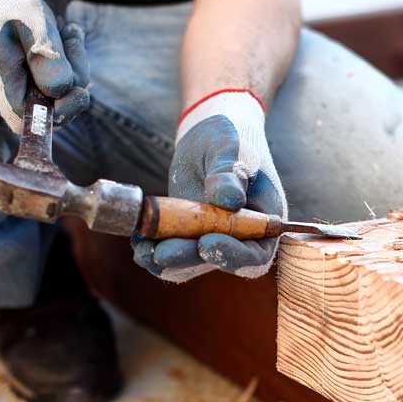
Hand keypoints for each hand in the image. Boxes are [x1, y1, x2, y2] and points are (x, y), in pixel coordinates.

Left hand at [132, 89, 286, 281]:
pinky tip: (139, 239)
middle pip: (218, 263)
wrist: (210, 138)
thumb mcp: (231, 149)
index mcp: (263, 221)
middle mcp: (241, 237)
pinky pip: (173, 252)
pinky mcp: (189, 235)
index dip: (233, 256)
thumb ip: (230, 173)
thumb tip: (230, 200)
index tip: (206, 243)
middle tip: (162, 252)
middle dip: (188, 259)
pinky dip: (154, 250)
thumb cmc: (230, 139)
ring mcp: (213, 238)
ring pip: (191, 263)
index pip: (255, 254)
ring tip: (143, 250)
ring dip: (166, 261)